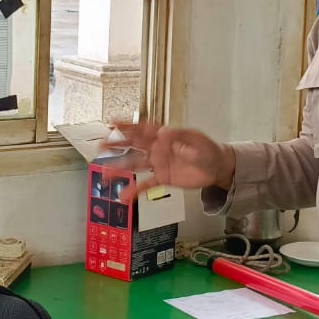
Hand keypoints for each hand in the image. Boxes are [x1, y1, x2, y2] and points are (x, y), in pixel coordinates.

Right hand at [103, 122, 234, 204]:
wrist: (217, 167)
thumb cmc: (209, 150)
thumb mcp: (198, 142)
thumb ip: (181, 139)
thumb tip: (165, 134)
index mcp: (166, 136)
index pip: (144, 129)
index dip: (128, 125)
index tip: (113, 122)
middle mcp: (158, 149)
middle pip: (134, 145)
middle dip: (117, 144)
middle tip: (101, 145)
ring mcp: (159, 164)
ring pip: (136, 165)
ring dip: (120, 168)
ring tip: (106, 174)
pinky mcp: (163, 178)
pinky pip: (147, 184)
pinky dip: (135, 190)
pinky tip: (124, 195)